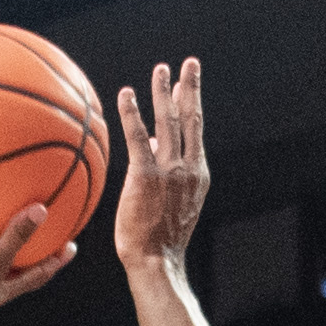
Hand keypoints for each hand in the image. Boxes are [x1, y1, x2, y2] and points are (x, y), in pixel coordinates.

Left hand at [110, 60, 212, 266]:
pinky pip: (138, 137)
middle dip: (190, 87)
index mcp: (198, 174)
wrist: (156, 261)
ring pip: (168, 122)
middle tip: (188, 64)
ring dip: (163, 92)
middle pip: (190, 118)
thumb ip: (164, 168)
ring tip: (161, 70)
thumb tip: (151, 140)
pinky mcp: (145, 176)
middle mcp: (188, 168)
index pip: (195, 130)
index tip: (188, 83)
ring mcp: (169, 171)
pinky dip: (132, 113)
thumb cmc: (159, 237)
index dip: (192, 103)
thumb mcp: (171, 201)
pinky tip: (127, 93)